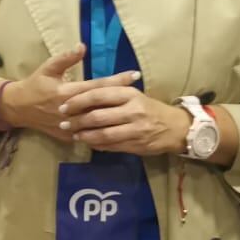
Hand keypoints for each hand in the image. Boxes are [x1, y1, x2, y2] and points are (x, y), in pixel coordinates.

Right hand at [0, 45, 136, 143]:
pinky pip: (88, 135)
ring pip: (97, 122)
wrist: (18, 108)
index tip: (135, 74)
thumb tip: (82, 46)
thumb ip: (65, 58)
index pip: (97, 85)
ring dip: (116, 116)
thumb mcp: (47, 68)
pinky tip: (119, 129)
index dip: (117, 80)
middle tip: (143, 93)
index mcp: (66, 91)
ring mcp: (69, 125)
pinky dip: (103, 132)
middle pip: (102, 104)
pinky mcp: (67, 136)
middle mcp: (70, 109)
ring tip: (135, 111)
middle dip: (123, 97)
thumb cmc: (34, 85)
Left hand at [59, 85, 191, 156]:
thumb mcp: (133, 95)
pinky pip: (111, 146)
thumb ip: (111, 94)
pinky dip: (97, 145)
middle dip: (77, 121)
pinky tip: (88, 142)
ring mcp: (136, 129)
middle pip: (97, 116)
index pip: (98, 95)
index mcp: (129, 94)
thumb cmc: (148, 108)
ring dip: (85, 135)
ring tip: (74, 134)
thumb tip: (81, 94)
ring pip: (103, 134)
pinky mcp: (137, 144)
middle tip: (63, 123)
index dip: (77, 101)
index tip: (63, 106)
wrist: (176, 127)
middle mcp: (133, 110)